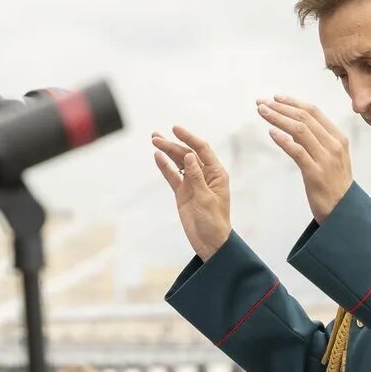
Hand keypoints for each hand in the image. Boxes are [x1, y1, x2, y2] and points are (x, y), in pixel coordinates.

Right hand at [151, 126, 232, 260]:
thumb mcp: (206, 198)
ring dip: (167, 152)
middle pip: (187, 154)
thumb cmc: (214, 221)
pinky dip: (165, 167)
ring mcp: (192, 183)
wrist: (210, 242)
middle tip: (156, 138)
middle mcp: (205, 175)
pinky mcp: (183, 192)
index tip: (175, 129)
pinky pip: (173, 176)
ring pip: (178, 163)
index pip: (202, 149)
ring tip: (154, 141)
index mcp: (216, 173)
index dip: (189, 137)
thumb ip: (196, 177)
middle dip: (172, 145)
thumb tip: (190, 156)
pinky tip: (157, 157)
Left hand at [256, 96, 353, 222]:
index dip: (293, 102)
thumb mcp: (330, 157)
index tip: (276, 98)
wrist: (344, 211)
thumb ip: (316, 141)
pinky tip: (271, 133)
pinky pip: (297, 152)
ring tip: (262, 112)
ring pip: (299, 130)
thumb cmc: (334, 184)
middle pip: (304, 118)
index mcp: (338, 138)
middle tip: (262, 102)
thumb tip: (293, 128)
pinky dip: (283, 140)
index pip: (314, 112)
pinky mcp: (315, 174)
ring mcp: (325, 159)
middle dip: (281, 108)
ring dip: (278, 118)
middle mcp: (333, 145)